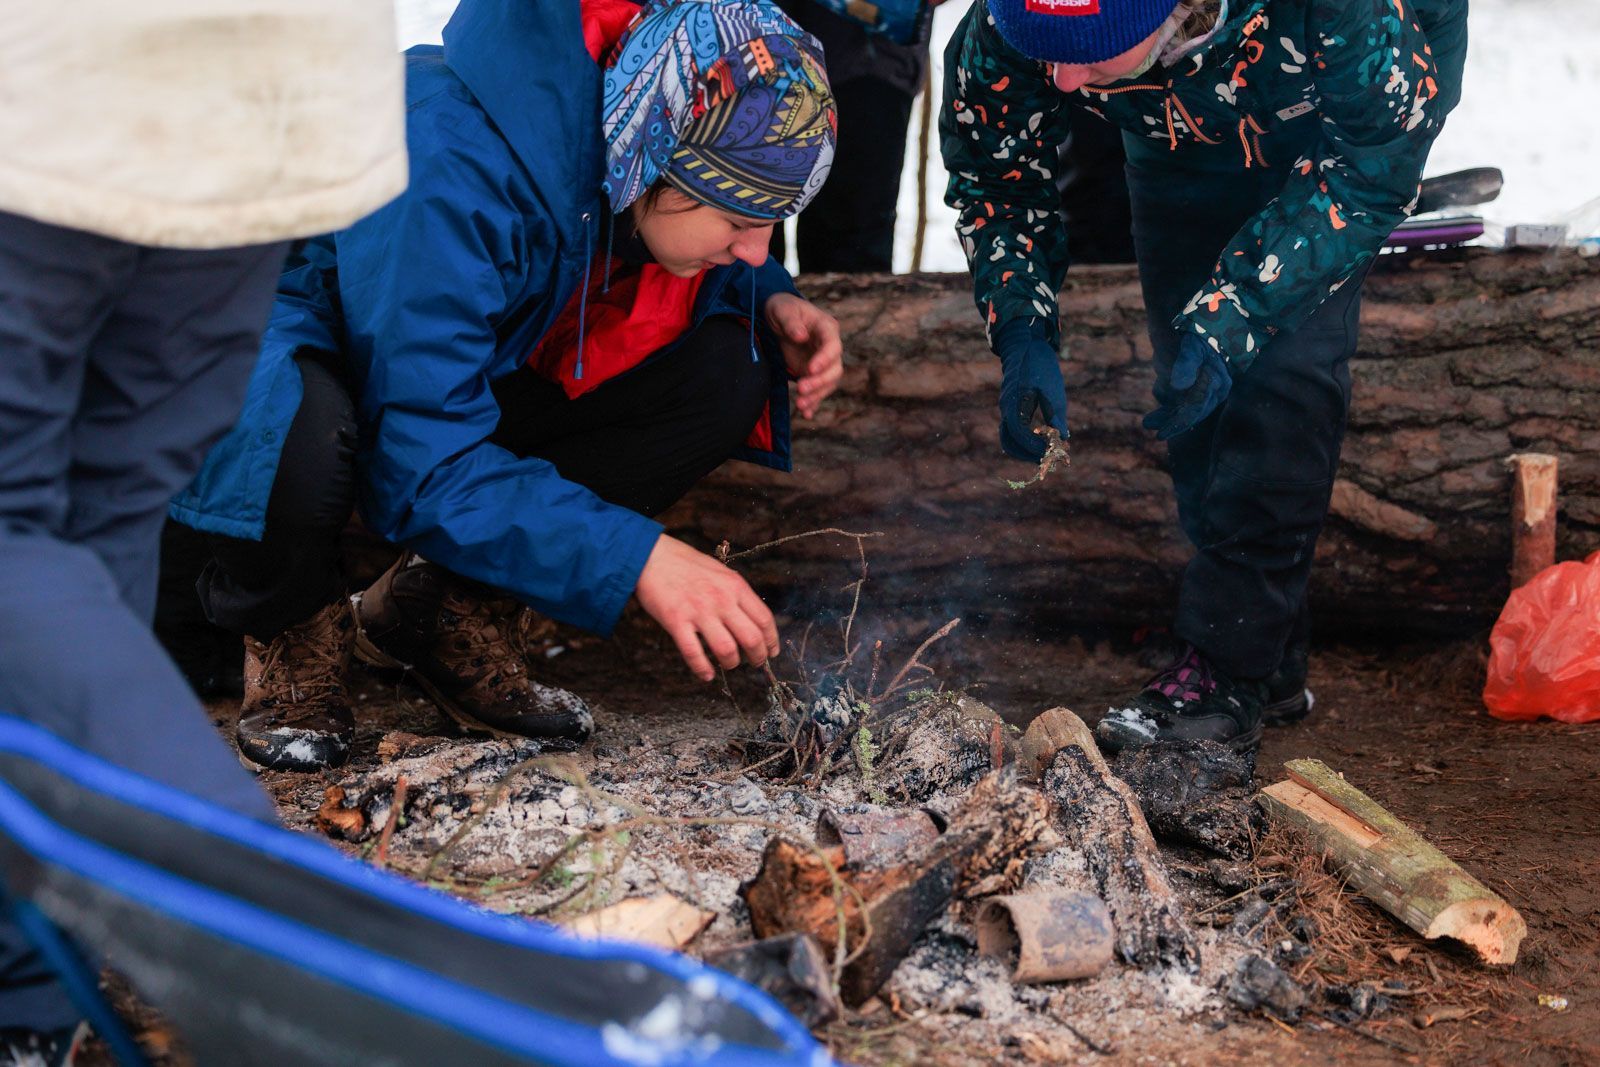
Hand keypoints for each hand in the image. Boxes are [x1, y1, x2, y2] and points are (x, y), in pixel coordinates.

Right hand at [634, 534, 779, 681]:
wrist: (651, 556)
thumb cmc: (685, 563)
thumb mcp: (720, 572)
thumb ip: (735, 593)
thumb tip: (749, 617)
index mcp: (735, 586)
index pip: (764, 619)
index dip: (771, 640)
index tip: (771, 651)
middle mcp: (721, 600)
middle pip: (751, 638)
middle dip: (757, 656)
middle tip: (755, 663)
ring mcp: (699, 611)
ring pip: (727, 649)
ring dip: (732, 663)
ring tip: (729, 664)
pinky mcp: (676, 621)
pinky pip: (694, 653)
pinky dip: (703, 669)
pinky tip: (707, 675)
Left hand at [765, 292, 842, 419]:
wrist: (775, 318)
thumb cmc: (781, 307)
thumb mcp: (781, 309)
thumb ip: (791, 322)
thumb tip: (801, 336)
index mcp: (826, 328)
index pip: (833, 345)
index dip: (824, 359)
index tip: (810, 369)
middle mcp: (828, 347)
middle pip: (834, 369)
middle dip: (819, 382)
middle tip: (800, 389)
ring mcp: (821, 362)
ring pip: (827, 383)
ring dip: (816, 396)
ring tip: (800, 405)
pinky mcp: (811, 373)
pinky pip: (817, 390)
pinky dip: (813, 403)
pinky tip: (806, 414)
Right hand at [995, 320, 1068, 462]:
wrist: (1024, 345)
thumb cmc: (1039, 365)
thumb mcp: (1052, 389)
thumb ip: (1056, 415)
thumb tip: (1063, 438)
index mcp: (1013, 405)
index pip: (1019, 435)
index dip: (1033, 447)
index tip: (1050, 452)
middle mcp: (1006, 410)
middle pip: (1009, 442)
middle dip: (1027, 454)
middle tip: (1047, 459)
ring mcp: (1006, 409)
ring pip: (1009, 439)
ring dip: (1025, 449)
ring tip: (1046, 452)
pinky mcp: (1011, 407)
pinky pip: (1013, 430)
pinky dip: (1024, 440)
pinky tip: (1042, 438)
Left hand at [1142, 333, 1231, 440]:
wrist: (1201, 328)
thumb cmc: (1197, 336)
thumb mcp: (1192, 347)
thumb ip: (1186, 363)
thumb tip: (1178, 385)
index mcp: (1218, 384)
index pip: (1196, 409)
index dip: (1178, 422)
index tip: (1161, 433)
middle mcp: (1214, 392)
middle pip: (1190, 414)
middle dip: (1169, 421)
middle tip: (1147, 424)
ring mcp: (1204, 392)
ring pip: (1183, 410)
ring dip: (1166, 416)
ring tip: (1148, 421)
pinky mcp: (1194, 390)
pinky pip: (1179, 404)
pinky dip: (1167, 408)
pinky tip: (1154, 412)